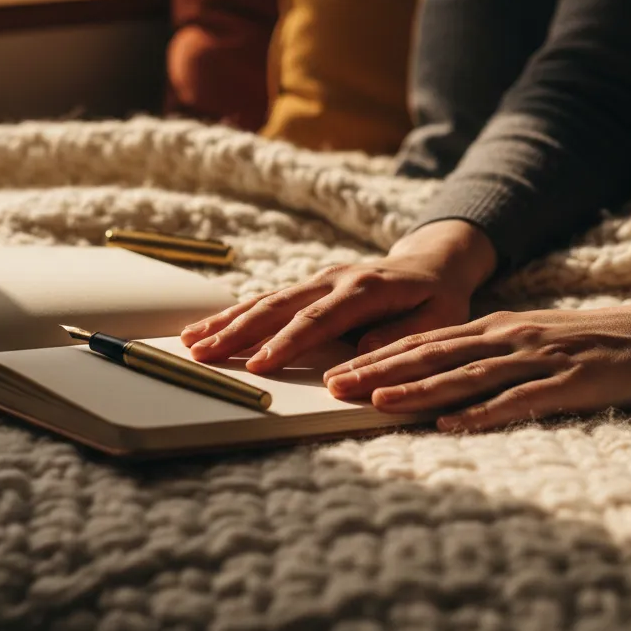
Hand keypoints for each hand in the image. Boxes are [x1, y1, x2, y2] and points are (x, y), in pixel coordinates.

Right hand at [181, 220, 497, 370]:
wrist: (433, 263)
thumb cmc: (438, 299)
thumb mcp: (438, 320)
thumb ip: (401, 337)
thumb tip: (361, 352)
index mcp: (366, 289)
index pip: (318, 320)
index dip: (286, 343)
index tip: (258, 366)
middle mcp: (335, 278)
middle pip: (279, 307)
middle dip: (238, 332)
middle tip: (204, 355)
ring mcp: (319, 279)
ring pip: (266, 300)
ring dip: (227, 322)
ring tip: (191, 341)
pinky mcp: (309, 285)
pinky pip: (268, 299)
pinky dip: (236, 314)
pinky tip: (209, 327)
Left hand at [323, 281, 630, 431]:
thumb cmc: (593, 343)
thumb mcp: (532, 341)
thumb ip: (487, 357)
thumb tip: (440, 384)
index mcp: (497, 328)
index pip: (424, 342)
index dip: (377, 357)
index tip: (335, 371)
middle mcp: (509, 337)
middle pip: (433, 355)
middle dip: (379, 370)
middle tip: (333, 385)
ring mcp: (539, 359)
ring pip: (467, 376)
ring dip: (419, 389)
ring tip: (377, 401)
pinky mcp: (570, 383)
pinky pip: (521, 400)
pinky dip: (485, 413)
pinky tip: (456, 425)